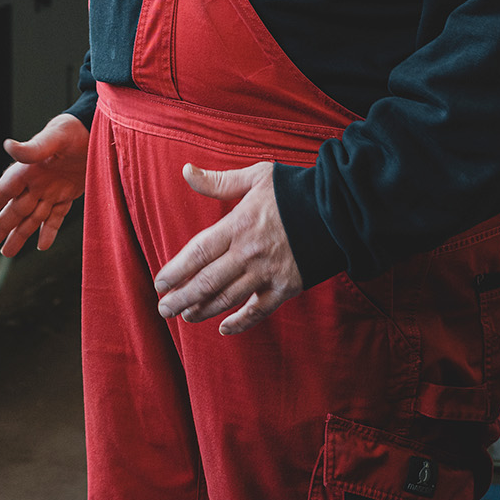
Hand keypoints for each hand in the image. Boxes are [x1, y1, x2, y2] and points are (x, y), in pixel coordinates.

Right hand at [0, 114, 88, 256]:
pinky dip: (49, 231)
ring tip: (6, 252)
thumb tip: (8, 145)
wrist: (100, 129)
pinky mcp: (68, 193)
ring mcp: (52, 189)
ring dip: (20, 234)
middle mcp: (37, 181)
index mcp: (29, 168)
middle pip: (15, 209)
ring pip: (32, 217)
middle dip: (1, 227)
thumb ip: (33, 147)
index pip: (5, 190)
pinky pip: (56, 216)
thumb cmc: (76, 129)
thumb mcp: (55, 136)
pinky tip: (42, 245)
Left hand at [153, 162, 302, 335]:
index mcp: (238, 226)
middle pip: (207, 282)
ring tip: (185, 317)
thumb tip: (187, 171)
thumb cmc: (294, 190)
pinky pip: (259, 311)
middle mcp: (249, 253)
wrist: (341, 210)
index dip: (175, 271)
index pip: (198, 253)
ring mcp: (269, 273)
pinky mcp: (288, 287)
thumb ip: (219, 181)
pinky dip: (241, 322)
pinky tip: (224, 328)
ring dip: (204, 310)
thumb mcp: (256, 177)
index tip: (158, 284)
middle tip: (163, 310)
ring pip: (228, 299)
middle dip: (182, 298)